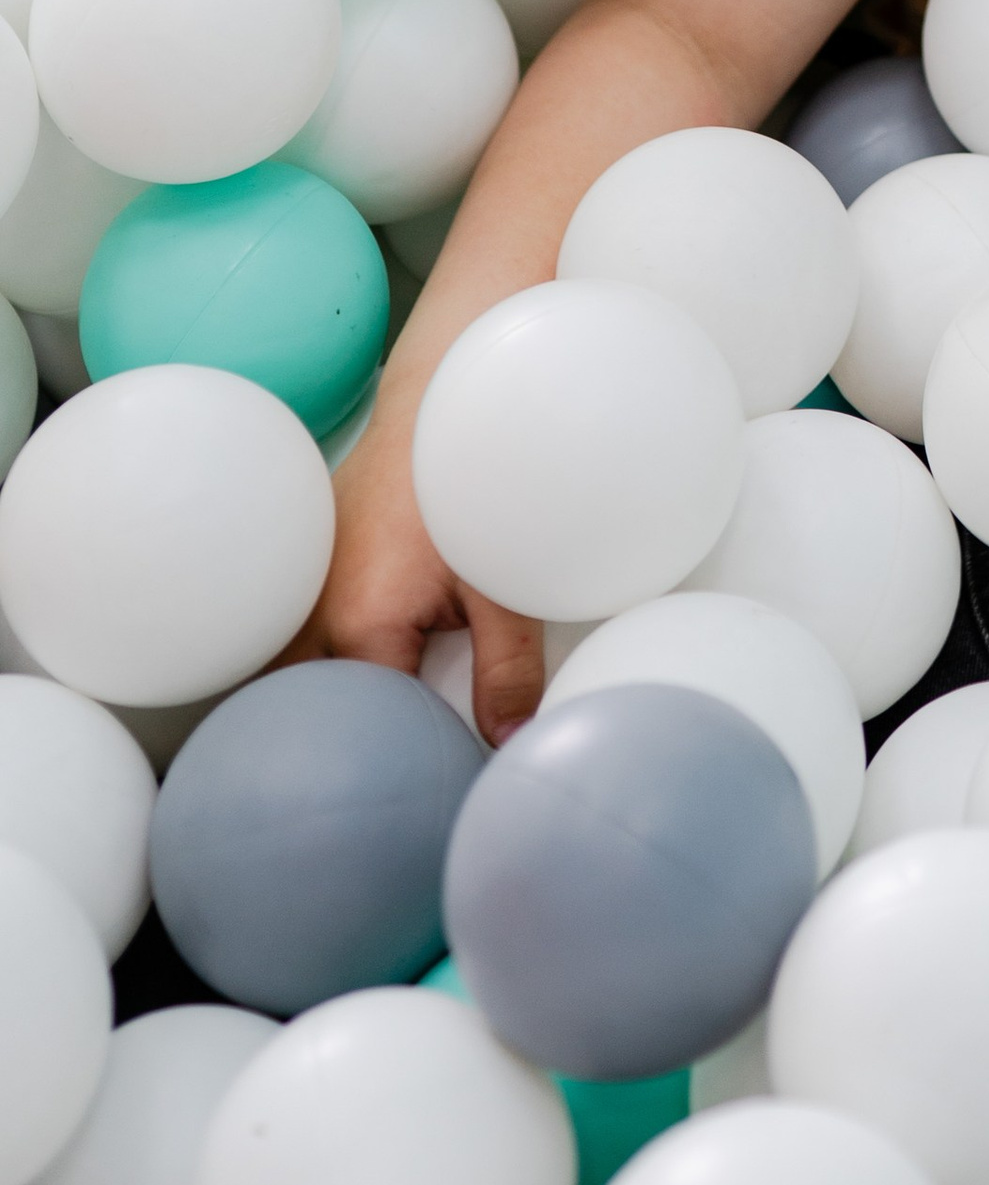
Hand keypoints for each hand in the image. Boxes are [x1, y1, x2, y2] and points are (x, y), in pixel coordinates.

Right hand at [311, 415, 544, 743]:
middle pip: (302, 707)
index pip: (361, 729)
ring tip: (338, 734)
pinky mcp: (302, 567)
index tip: (418, 778)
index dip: (393, 758)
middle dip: (329, 741)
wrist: (436, 407)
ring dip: (310, 700)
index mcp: (362, 625)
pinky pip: (284, 635)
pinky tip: (329, 680)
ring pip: (281, 673)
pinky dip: (301, 665)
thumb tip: (511, 743)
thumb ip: (508, 669)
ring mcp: (299, 587)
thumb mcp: (504, 586)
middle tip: (364, 770)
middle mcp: (312, 611)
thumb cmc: (472, 493)